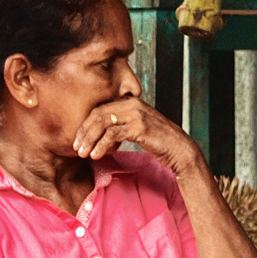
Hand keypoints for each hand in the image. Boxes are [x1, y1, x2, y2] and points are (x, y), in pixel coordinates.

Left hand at [74, 96, 199, 173]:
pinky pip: (113, 135)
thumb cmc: (160, 143)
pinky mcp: (139, 126)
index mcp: (130, 102)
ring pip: (103, 123)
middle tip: (76, 147)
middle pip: (98, 114)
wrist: (180, 150)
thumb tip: (100, 135)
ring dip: (90, 140)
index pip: (100, 109)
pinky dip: (101, 146)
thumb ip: (121, 126)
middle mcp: (132, 103)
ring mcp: (136, 113)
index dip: (86, 125)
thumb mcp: (138, 129)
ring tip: (83, 154)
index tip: (78, 140)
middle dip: (84, 132)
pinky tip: (96, 155)